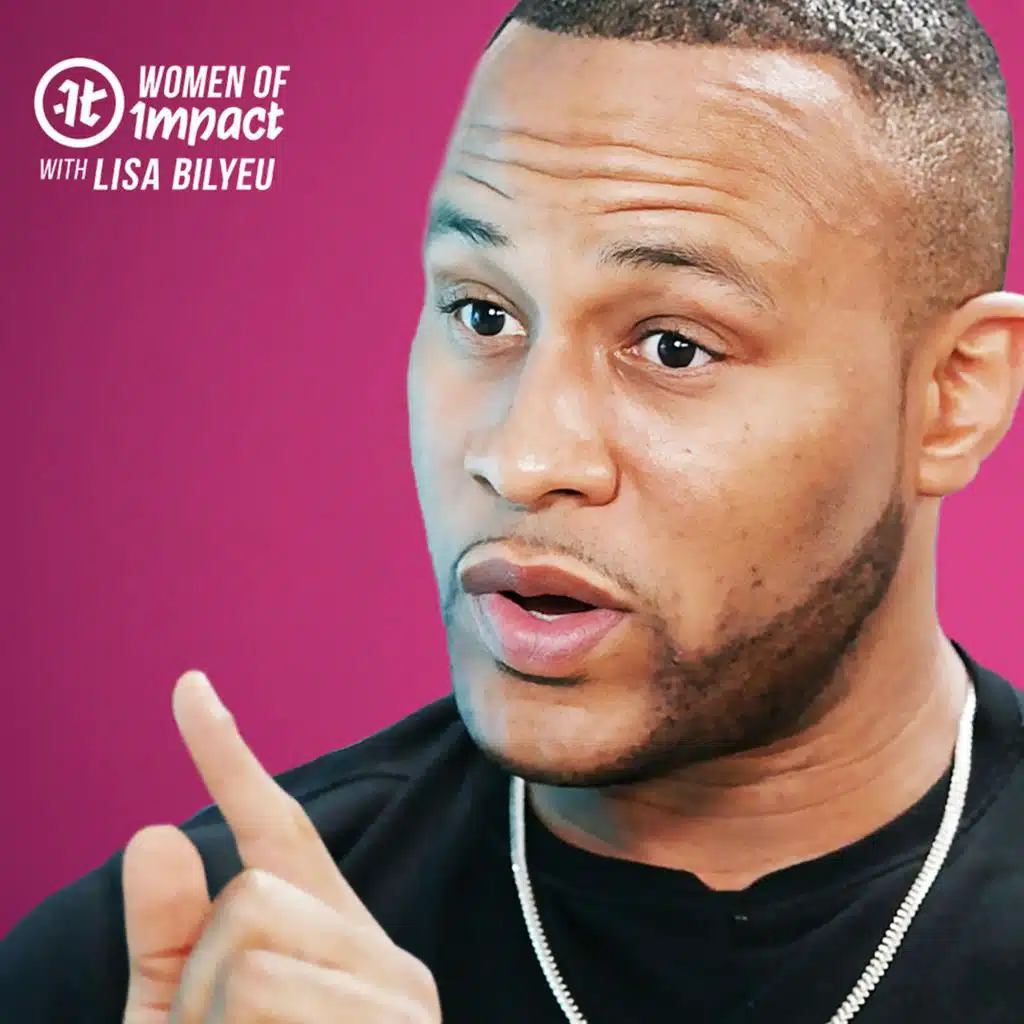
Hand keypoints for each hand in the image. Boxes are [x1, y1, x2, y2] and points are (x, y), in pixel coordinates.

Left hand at [121, 671, 440, 1022]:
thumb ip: (170, 940)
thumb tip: (154, 832)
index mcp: (330, 945)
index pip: (280, 830)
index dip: (226, 758)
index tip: (189, 686)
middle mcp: (381, 957)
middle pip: (253, 896)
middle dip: (202, 980)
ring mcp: (400, 996)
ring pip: (251, 955)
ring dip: (213, 1023)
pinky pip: (265, 994)